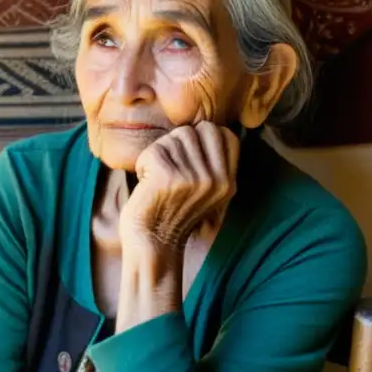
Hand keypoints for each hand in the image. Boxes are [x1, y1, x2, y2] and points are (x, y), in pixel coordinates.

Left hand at [120, 122, 239, 250]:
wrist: (153, 245)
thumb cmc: (172, 212)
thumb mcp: (205, 190)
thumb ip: (211, 161)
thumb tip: (205, 126)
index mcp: (228, 182)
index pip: (223, 133)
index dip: (201, 138)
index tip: (186, 159)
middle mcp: (215, 180)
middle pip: (196, 131)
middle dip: (176, 144)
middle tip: (168, 168)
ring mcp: (193, 179)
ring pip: (173, 138)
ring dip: (158, 155)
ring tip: (157, 179)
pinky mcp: (169, 178)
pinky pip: (153, 150)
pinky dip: (143, 164)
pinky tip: (146, 183)